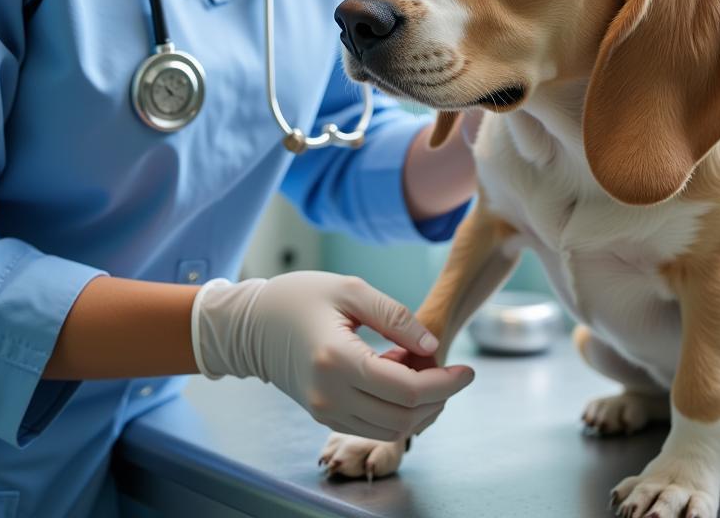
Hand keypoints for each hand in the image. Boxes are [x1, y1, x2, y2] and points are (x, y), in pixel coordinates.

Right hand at [191, 272, 473, 439]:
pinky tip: (399, 377)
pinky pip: (372, 424)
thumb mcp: (350, 289)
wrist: (251, 325)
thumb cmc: (300, 296)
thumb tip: (433, 346)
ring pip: (389, 428)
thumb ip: (395, 316)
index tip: (468, 369)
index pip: (405, 389)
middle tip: (453, 372)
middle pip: (403, 417)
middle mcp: (329, 395)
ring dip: (419, 408)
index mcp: (337, 360)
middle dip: (438, 399)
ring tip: (424, 371)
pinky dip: (396, 409)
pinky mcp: (323, 415)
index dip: (444, 383)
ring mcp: (324, 411)